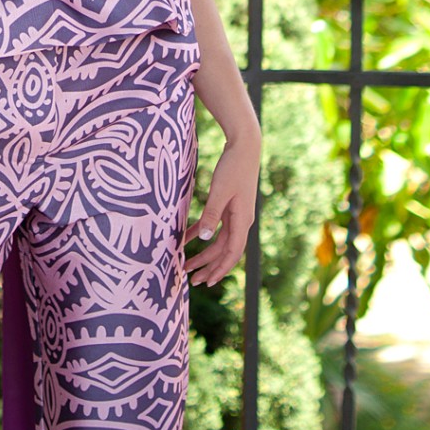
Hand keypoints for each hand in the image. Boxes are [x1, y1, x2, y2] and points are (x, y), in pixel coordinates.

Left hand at [183, 136, 260, 286]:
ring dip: (203, 254)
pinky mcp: (228, 205)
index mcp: (242, 221)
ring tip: (187, 264)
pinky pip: (213, 225)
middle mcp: (240, 221)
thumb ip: (212, 214)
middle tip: (191, 280)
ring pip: (218, 241)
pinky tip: (185, 238)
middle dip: (208, 267)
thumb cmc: (233, 167)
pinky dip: (200, 233)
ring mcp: (235, 214)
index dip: (219, 269)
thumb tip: (204, 239)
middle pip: (224, 251)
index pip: (231, 253)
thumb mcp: (220, 191)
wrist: (244, 146)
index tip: (206, 282)